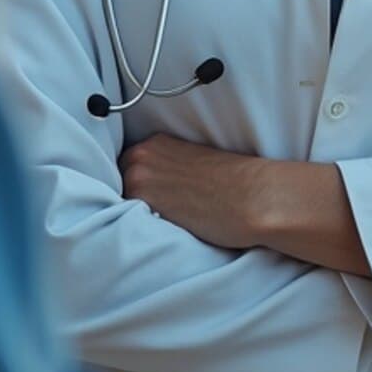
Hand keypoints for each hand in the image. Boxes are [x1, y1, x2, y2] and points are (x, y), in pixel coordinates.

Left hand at [119, 134, 272, 248]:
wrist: (253, 197)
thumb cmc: (234, 185)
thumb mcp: (193, 163)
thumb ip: (166, 169)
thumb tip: (154, 190)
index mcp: (155, 142)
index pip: (127, 168)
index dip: (138, 187)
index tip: (154, 199)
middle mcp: (141, 155)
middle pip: (117, 183)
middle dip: (131, 198)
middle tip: (158, 213)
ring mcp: (138, 176)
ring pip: (119, 201)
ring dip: (133, 212)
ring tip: (164, 222)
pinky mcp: (142, 200)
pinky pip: (125, 218)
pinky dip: (137, 226)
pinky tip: (162, 229)